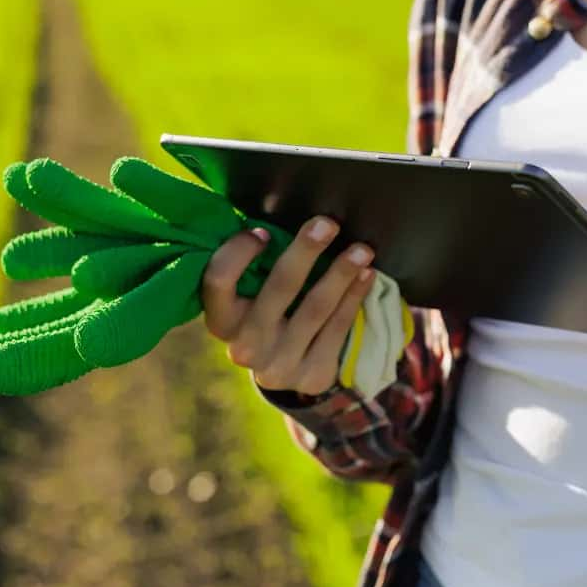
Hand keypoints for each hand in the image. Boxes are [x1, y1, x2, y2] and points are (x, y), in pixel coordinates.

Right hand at [201, 215, 376, 395]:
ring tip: (362, 250)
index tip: (262, 232)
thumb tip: (279, 210)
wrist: (281, 371)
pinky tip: (367, 276)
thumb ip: (253, 267)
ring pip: (316, 309)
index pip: (219, 281)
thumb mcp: (247, 298)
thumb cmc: (264, 315)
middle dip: (305, 252)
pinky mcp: (311, 375)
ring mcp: (279, 365)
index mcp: (221, 320)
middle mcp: (245, 346)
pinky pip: (338, 329)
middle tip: (327, 224)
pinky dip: (354, 298)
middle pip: (278, 289)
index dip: (238, 253)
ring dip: (342, 274)